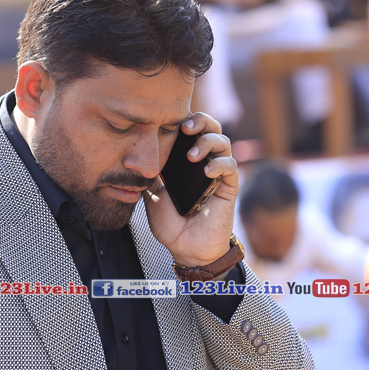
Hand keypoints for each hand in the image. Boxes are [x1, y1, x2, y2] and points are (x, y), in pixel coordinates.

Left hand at [141, 112, 237, 267]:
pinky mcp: (230, 186)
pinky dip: (219, 164)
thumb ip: (150, 174)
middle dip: (200, 122)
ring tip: (192, 155)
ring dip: (207, 142)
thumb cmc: (171, 224)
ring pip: (223, 142)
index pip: (190, 131)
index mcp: (185, 161)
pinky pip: (230, 166)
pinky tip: (206, 172)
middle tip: (185, 128)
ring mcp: (218, 173)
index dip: (183, 120)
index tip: (168, 121)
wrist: (186, 248)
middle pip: (211, 128)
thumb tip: (138, 155)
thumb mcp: (152, 195)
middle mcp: (204, 162)